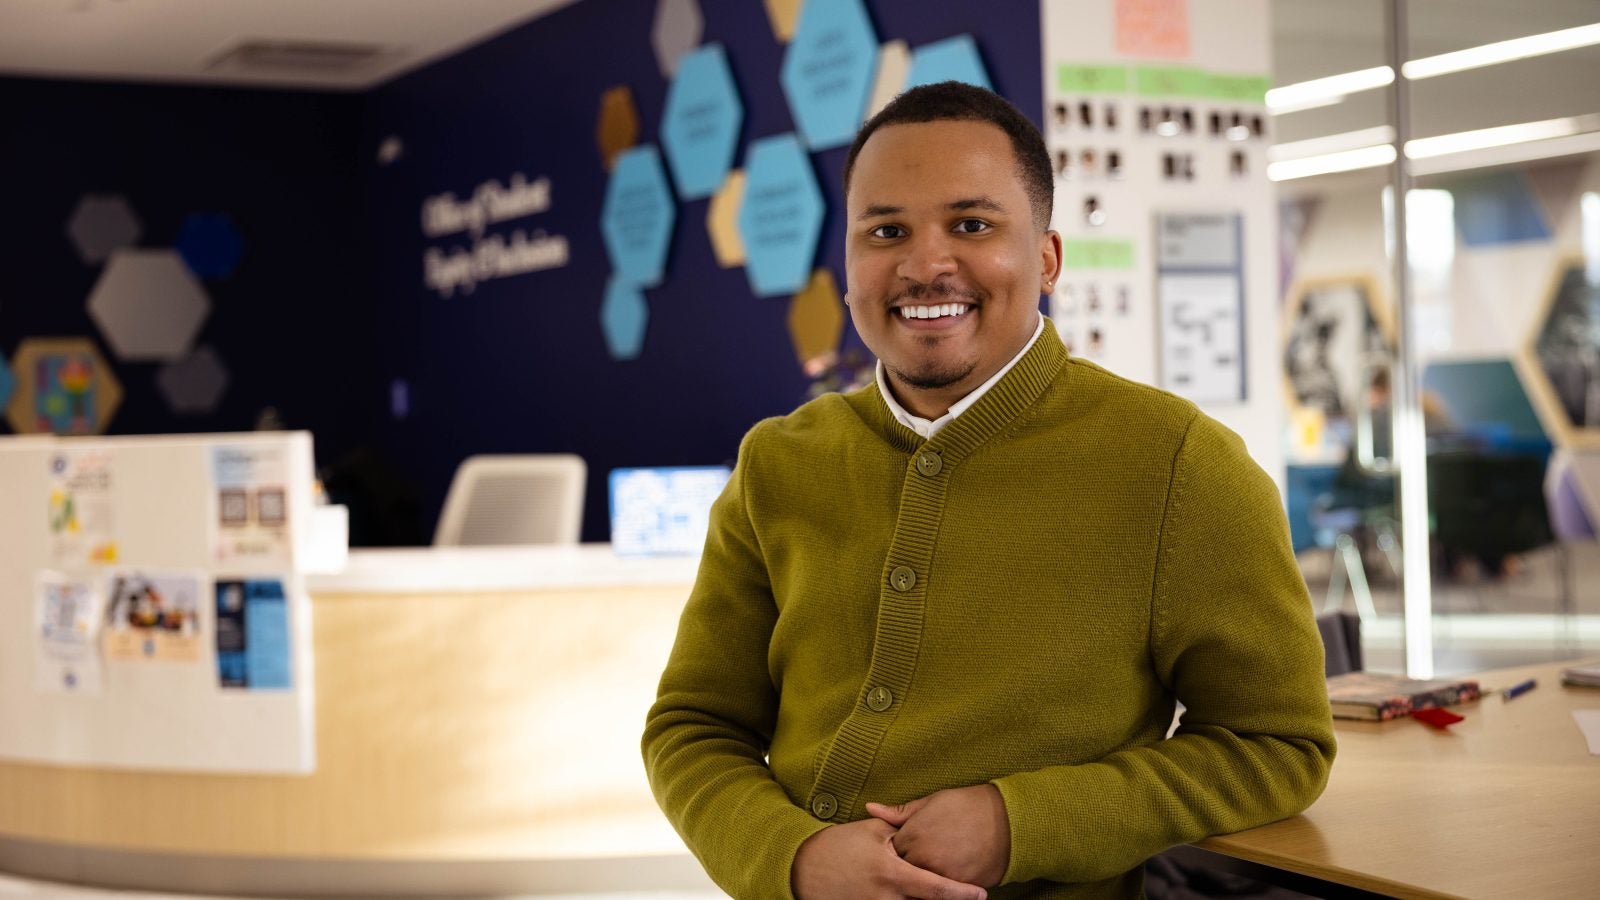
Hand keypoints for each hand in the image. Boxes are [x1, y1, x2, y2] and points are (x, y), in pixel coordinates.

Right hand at [792, 817, 988, 899]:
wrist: (802, 868)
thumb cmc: (838, 846)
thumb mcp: (871, 833)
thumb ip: (901, 833)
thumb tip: (922, 833)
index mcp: (892, 873)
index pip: (935, 888)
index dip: (961, 893)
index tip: (981, 894)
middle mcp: (888, 898)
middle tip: (968, 896)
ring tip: (943, 895)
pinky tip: (914, 897)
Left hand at [865, 785, 1010, 887]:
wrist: (1007, 821)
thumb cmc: (968, 806)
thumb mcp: (931, 802)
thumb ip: (898, 812)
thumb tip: (869, 807)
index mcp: (912, 835)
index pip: (891, 852)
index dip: (898, 849)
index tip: (907, 846)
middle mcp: (922, 858)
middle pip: (903, 871)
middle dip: (907, 866)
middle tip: (921, 857)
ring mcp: (940, 875)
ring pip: (919, 886)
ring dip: (922, 878)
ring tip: (933, 864)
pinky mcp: (958, 887)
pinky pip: (940, 894)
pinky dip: (940, 887)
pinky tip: (946, 874)